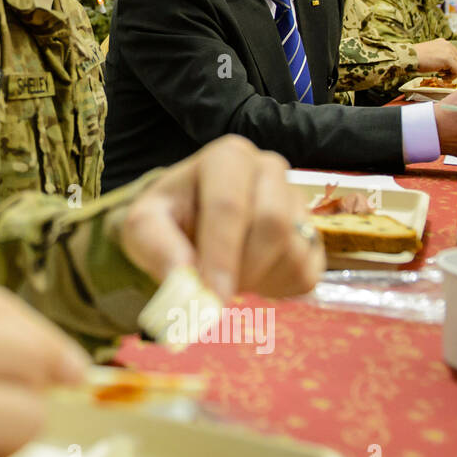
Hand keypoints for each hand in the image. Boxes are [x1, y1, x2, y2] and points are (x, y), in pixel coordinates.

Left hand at [115, 135, 323, 301]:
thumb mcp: (143, 227)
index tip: (210, 299)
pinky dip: (276, 290)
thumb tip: (184, 280)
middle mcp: (270, 169)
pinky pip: (307, 274)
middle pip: (273, 225)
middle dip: (242, 269)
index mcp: (227, 157)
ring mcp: (296, 201)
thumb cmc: (168, 219)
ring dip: (257, 281)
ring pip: (293, 252)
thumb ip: (158, 248)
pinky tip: (250, 278)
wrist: (189, 226)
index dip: (220, 257)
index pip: (229, 207)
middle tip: (215, 290)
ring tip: (226, 276)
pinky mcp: (312, 235)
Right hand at [414, 38, 456, 77]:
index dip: (454, 65)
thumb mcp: (429, 54)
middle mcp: (448, 45)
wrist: (406, 57)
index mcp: (443, 43)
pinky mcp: (447, 59)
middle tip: (446, 76)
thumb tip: (445, 68)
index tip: (446, 72)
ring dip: (454, 74)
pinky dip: (452, 77)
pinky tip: (442, 78)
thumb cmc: (413, 57)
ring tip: (443, 77)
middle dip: (456, 70)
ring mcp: (448, 52)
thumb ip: (439, 57)